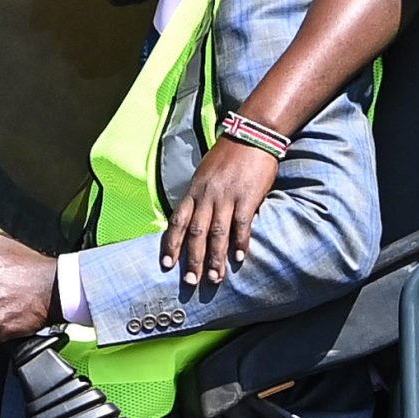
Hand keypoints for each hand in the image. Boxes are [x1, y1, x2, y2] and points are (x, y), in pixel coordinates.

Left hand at [164, 136, 280, 294]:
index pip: (177, 222)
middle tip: (191, 282)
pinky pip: (242, 224)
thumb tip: (193, 221)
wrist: (251, 135)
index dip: (171, 245)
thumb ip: (198, 197)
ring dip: (215, 258)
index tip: (167, 265)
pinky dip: (240, 243)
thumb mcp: (204, 175)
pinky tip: (239, 258)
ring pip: (217, 233)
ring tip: (215, 278)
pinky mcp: (247, 197)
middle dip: (193, 260)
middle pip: (196, 233)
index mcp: (193, 191)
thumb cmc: (227, 156)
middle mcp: (206, 196)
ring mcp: (227, 197)